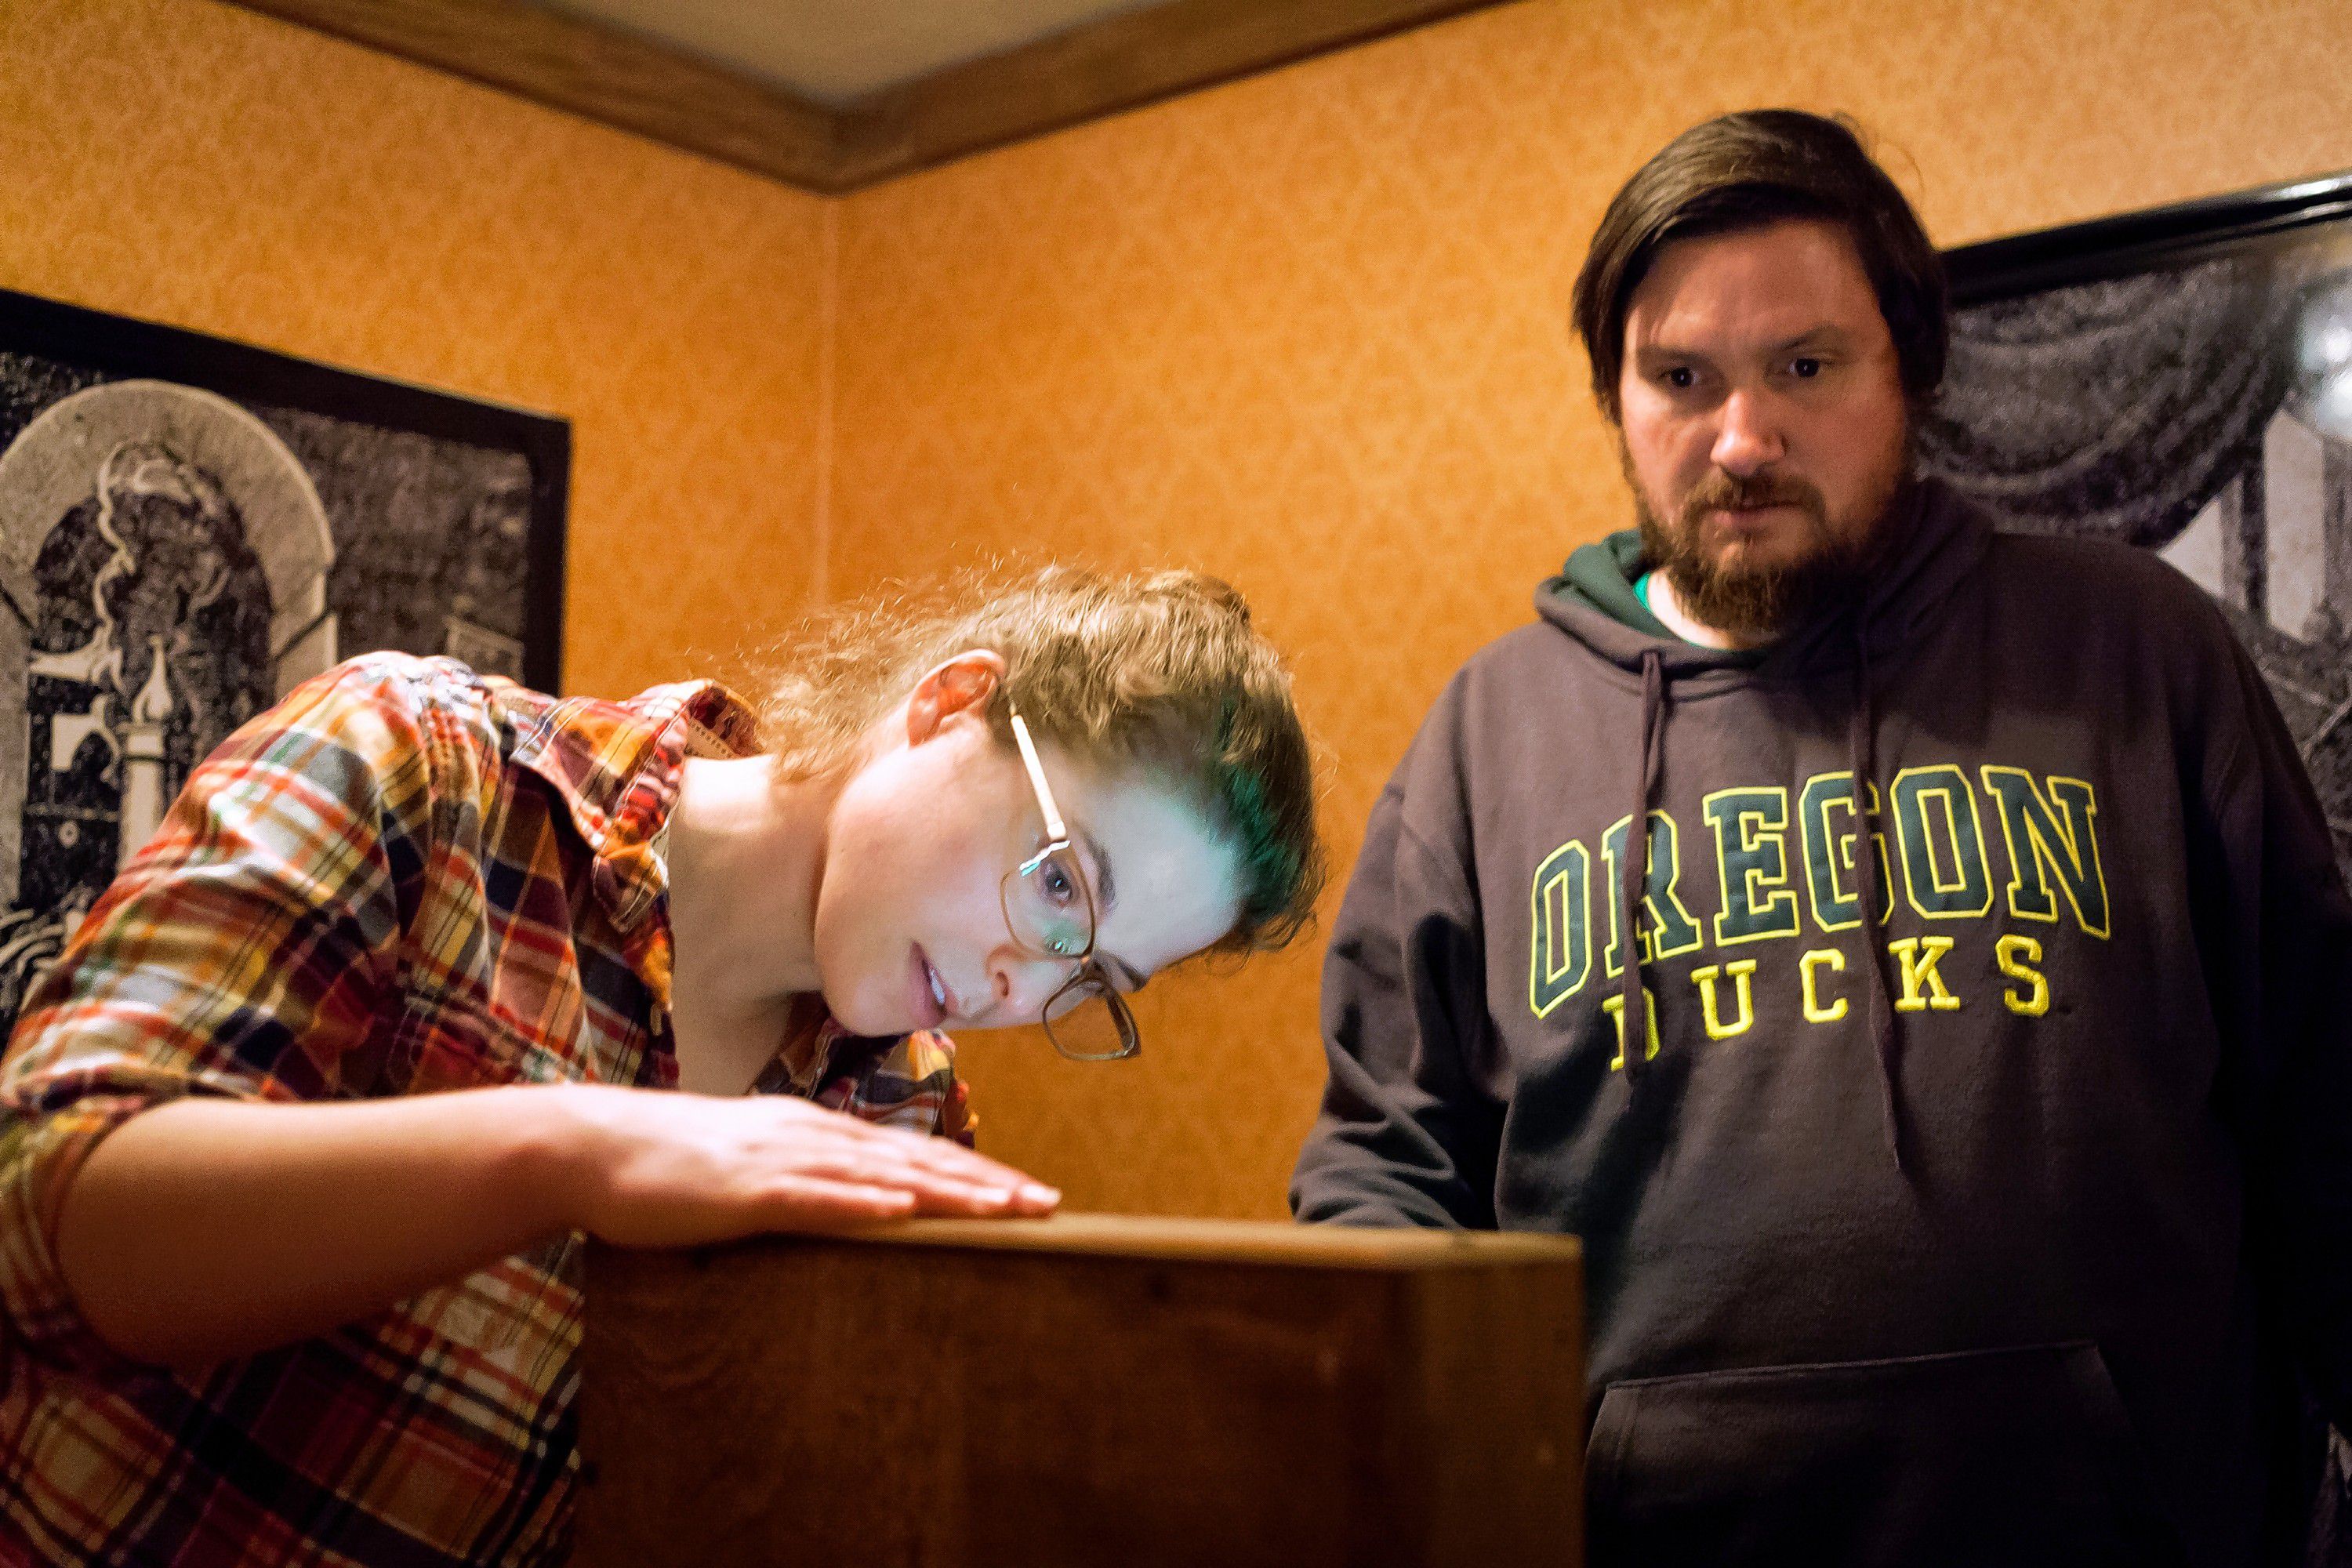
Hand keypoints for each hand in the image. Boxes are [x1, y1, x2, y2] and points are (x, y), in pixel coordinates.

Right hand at [554, 1084, 1059, 1246]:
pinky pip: (813, 1198)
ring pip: (882, 1175)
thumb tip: (854, 1200)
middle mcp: (812, 1135)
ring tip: (1004, 1210)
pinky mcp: (744, 1190)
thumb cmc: (669, 1164)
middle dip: (988, 1184)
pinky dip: (861, 1202)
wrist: (591, 1146)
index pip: (915, 1151)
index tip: (1030, 1193)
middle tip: (1050, 1205)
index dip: (977, 1171)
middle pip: (917, 1158)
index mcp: (817, 1130)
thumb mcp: (753, 1164)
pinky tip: (903, 1211)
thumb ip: (804, 1178)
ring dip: (947, 1192)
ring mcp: (780, 1159)